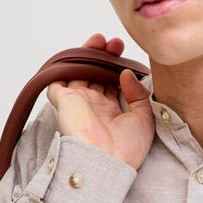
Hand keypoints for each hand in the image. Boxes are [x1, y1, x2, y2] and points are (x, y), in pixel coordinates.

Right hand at [46, 33, 154, 170]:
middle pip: (95, 74)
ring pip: (78, 71)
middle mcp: (93, 106)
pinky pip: (58, 78)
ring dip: (87, 54)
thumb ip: (139, 94)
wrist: (105, 163)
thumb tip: (126, 74)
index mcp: (111, 112)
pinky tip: (80, 52)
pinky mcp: (63, 100)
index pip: (111, 83)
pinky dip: (64, 64)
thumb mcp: (145, 119)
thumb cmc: (126, 149)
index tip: (126, 54)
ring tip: (100, 40)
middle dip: (104, 56)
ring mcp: (77, 102)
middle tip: (115, 43)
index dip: (117, 67)